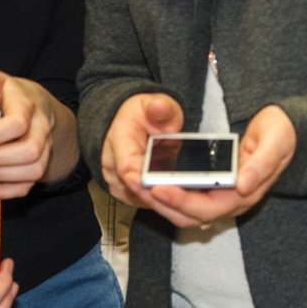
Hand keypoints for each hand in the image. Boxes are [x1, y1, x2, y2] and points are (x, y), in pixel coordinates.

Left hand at [0, 68, 58, 198]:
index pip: (18, 124)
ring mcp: (44, 149)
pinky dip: (3, 190)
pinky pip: (26, 187)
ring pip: (33, 171)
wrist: (36, 106)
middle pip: (30, 151)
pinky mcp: (37, 166)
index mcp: (28, 106)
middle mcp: (41, 129)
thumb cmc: (9, 96)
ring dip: (0, 174)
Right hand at [101, 92, 183, 207]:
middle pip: (135, 191)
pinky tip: (186, 200)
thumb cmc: (141, 115)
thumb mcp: (153, 103)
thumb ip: (160, 107)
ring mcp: (120, 183)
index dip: (144, 180)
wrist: (130, 124)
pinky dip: (165, 203)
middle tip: (191, 199)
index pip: (127, 166)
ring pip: (142, 201)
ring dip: (165, 203)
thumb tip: (159, 107)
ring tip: (193, 200)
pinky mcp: (129, 194)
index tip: (160, 186)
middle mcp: (113, 166)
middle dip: (162, 197)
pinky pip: (146, 203)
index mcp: (118, 139)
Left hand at [146, 106, 296, 227]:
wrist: (285, 130)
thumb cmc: (280, 135)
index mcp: (245, 193)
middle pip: (189, 215)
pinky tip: (151, 178)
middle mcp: (231, 201)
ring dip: (161, 200)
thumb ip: (261, 164)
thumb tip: (242, 185)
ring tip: (139, 183)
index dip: (181, 201)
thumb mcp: (276, 142)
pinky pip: (186, 197)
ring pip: (184, 210)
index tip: (158, 188)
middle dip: (162, 203)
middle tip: (138, 185)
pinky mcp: (213, 186)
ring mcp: (221, 195)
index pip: (207, 208)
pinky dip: (168, 191)